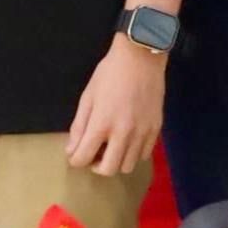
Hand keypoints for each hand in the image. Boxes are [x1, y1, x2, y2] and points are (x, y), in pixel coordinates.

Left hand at [66, 39, 164, 175]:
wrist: (141, 58)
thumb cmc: (110, 74)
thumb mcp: (87, 97)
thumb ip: (79, 126)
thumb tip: (72, 150)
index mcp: (102, 124)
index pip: (83, 158)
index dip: (75, 160)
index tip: (76, 154)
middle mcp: (123, 133)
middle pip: (108, 170)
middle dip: (96, 166)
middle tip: (94, 153)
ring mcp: (142, 133)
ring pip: (128, 166)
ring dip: (116, 161)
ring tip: (112, 146)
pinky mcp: (156, 129)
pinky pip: (143, 155)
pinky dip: (132, 153)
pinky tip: (127, 140)